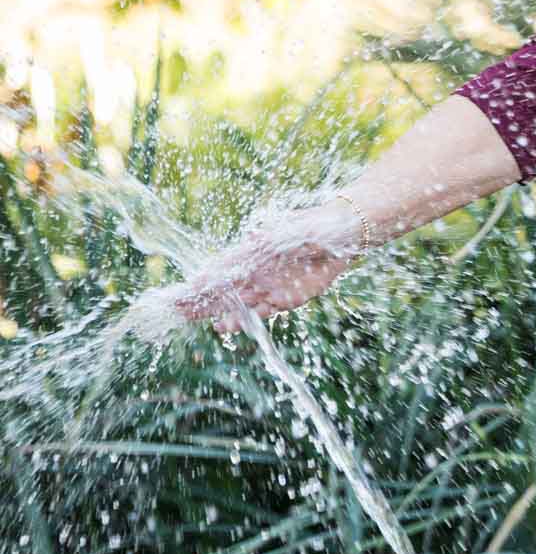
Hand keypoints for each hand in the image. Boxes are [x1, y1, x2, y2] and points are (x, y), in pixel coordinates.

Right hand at [172, 201, 363, 330]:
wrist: (338, 237)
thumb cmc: (306, 228)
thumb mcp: (281, 235)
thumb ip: (261, 245)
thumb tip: (243, 244)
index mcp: (249, 254)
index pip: (217, 271)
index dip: (198, 284)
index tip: (178, 295)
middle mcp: (255, 273)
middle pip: (223, 291)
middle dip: (201, 302)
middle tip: (178, 313)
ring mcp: (269, 287)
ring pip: (239, 305)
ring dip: (222, 315)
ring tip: (207, 324)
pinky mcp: (287, 299)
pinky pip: (262, 312)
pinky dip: (246, 320)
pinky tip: (229, 326)